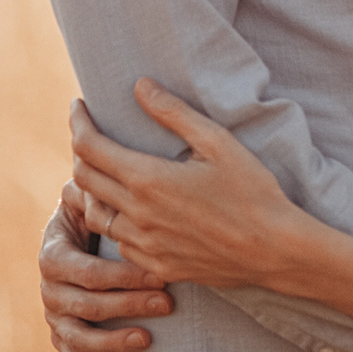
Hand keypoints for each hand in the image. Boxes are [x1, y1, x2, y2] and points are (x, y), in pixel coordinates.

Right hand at [38, 196, 172, 351]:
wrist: (79, 242)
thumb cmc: (92, 216)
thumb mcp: (88, 199)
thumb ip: (92, 193)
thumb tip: (101, 184)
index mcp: (53, 256)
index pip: (88, 274)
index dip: (123, 278)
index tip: (160, 276)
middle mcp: (50, 290)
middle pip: (87, 307)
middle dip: (129, 306)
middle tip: (167, 304)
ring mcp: (55, 318)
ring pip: (79, 339)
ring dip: (114, 341)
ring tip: (147, 339)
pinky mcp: (64, 340)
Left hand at [69, 81, 309, 287]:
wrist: (275, 250)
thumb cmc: (252, 191)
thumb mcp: (218, 142)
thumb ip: (174, 113)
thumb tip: (140, 85)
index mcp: (148, 180)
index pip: (89, 147)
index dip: (77, 123)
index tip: (78, 106)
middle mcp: (137, 215)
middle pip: (83, 179)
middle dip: (80, 150)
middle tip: (88, 132)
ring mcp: (144, 245)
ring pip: (95, 214)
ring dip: (92, 190)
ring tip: (104, 171)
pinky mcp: (156, 265)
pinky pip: (118, 242)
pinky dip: (114, 220)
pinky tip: (129, 211)